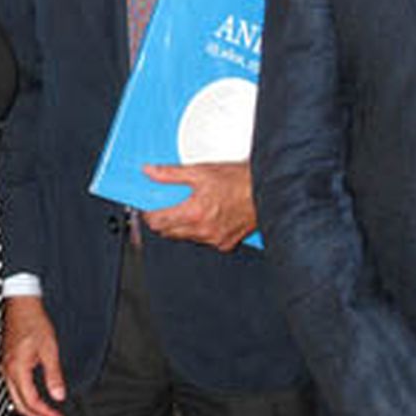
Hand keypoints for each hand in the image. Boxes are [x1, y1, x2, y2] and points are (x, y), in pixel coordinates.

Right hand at [2, 296, 65, 415]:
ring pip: (14, 398)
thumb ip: (53, 375)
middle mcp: (7, 371)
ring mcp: (4, 368)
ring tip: (47, 413)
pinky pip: (12, 388)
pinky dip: (24, 398)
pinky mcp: (5, 364)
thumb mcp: (50, 349)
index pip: (31, 401)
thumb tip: (58, 396)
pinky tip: (34, 398)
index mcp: (17, 368)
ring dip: (30, 409)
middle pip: (20, 405)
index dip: (46, 414)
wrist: (21, 306)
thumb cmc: (34, 323)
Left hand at [140, 161, 256, 250]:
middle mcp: (203, 230)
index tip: (148, 208)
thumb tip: (150, 172)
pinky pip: (204, 241)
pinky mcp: (226, 244)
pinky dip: (200, 231)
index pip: (158, 222)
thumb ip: (170, 174)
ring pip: (186, 237)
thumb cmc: (238, 180)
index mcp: (194, 213)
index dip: (149, 215)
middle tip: (165, 207)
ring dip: (181, 226)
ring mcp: (215, 239)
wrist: (267, 189)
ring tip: (189, 209)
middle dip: (163, 221)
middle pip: (169, 233)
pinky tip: (206, 217)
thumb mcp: (200, 171)